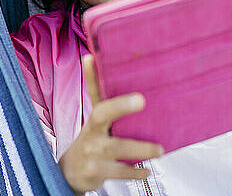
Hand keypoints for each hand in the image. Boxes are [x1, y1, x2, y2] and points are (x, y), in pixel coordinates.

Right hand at [58, 54, 163, 194]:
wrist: (71, 173)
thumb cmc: (94, 143)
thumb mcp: (100, 126)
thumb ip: (115, 111)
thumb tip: (144, 93)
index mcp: (94, 117)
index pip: (92, 92)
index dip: (90, 75)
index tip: (89, 58)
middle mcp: (90, 131)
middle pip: (101, 114)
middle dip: (120, 106)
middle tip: (141, 100)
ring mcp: (91, 151)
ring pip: (117, 147)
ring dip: (141, 149)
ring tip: (160, 150)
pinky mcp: (95, 171)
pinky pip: (118, 172)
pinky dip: (135, 172)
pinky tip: (146, 170)